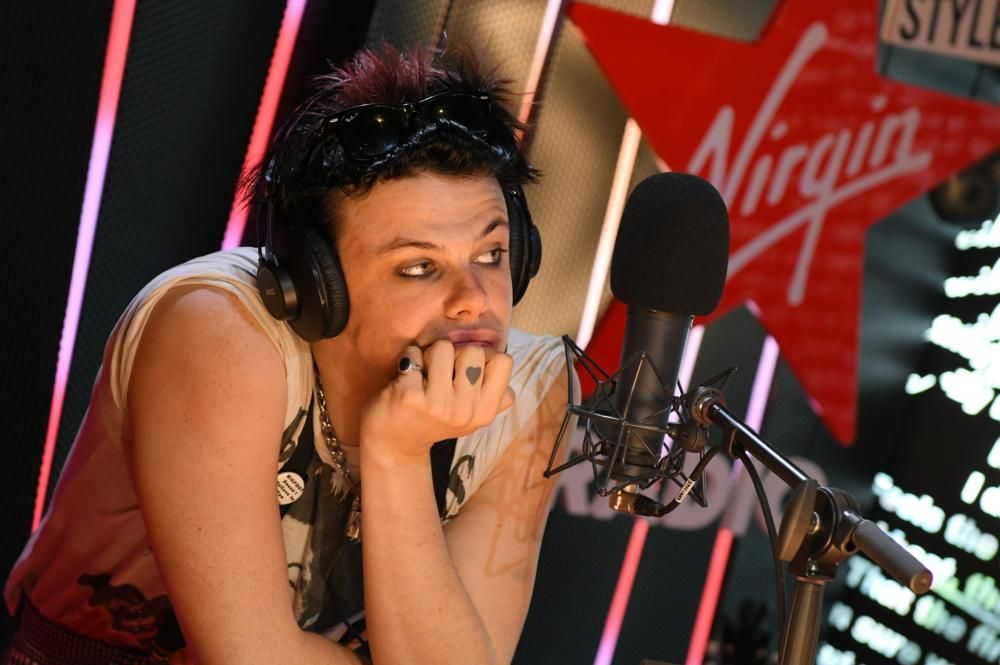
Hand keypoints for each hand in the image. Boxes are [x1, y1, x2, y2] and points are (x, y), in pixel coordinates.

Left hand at [359, 340, 514, 463]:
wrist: (396, 446)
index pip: (503, 361)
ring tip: (424, 374)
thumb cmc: (436, 420)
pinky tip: (406, 375)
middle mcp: (465, 411)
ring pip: (444, 347)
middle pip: (473, 350)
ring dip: (430, 354)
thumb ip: (494, 396)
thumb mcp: (472, 416)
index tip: (467, 368)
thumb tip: (506, 370)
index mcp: (485, 412)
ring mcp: (438, 405)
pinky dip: (408, 357)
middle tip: (442, 373)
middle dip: (455, 354)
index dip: (485, 356)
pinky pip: (414, 354)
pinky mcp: (410, 397)